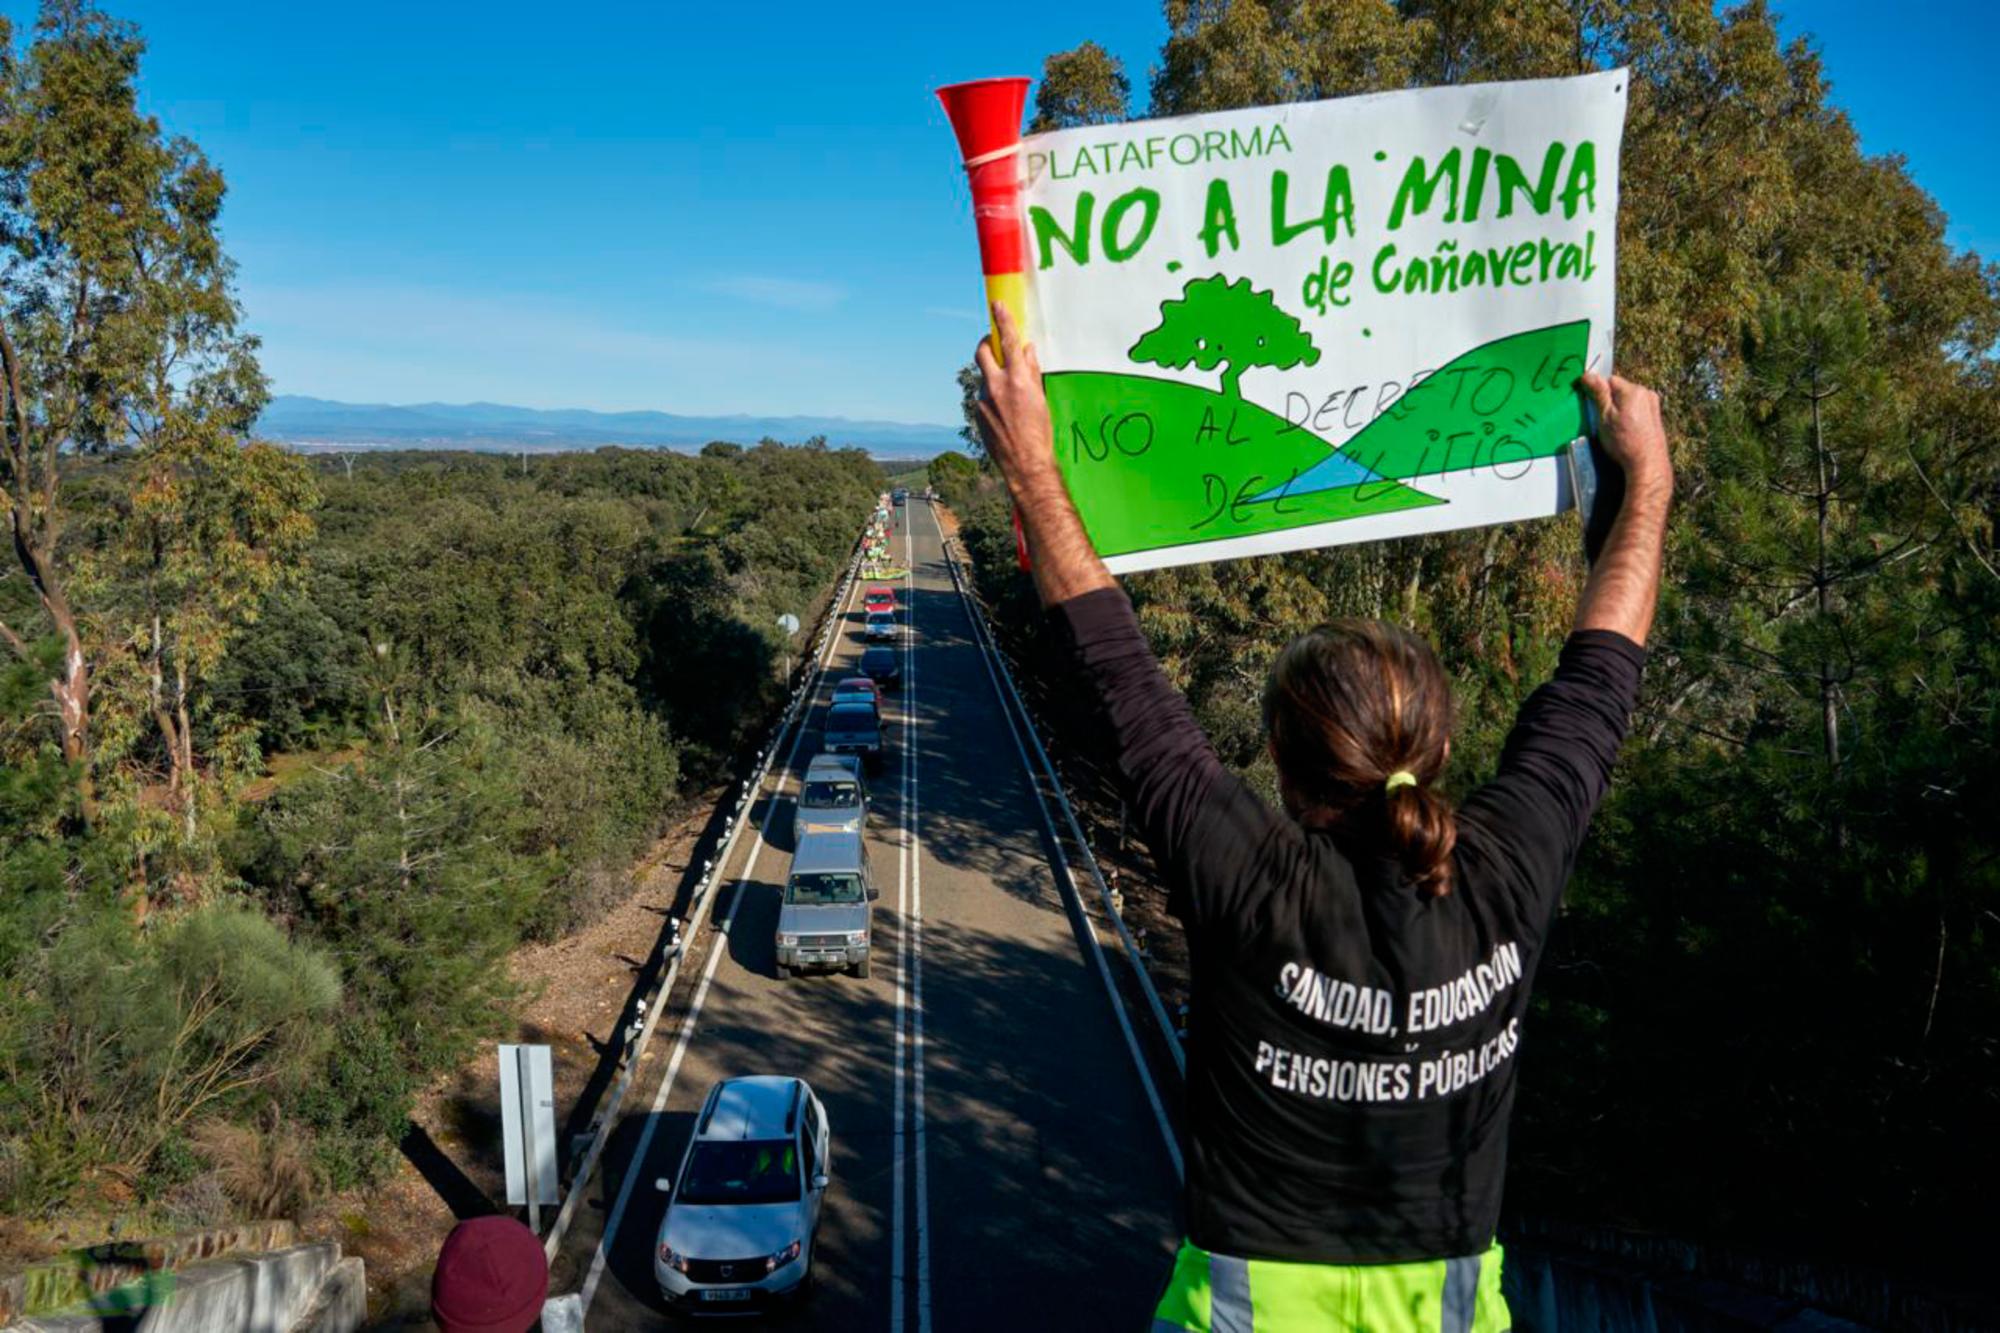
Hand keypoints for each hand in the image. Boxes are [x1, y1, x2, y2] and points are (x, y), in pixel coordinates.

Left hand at [973, 302, 1056, 493]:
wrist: (1025, 464)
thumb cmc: (1040, 433)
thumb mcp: (1041, 398)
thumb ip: (1032, 372)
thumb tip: (1028, 350)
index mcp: (1017, 379)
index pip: (1009, 340)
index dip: (1003, 319)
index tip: (997, 304)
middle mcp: (997, 385)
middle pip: (983, 351)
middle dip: (987, 343)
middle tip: (994, 344)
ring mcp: (983, 399)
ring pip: (985, 377)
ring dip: (995, 378)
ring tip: (1011, 399)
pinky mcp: (977, 413)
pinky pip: (984, 397)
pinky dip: (993, 399)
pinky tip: (1006, 416)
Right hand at [1576, 372, 1671, 496]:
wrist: (1647, 463)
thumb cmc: (1624, 442)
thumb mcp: (1605, 417)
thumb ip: (1598, 394)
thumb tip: (1589, 375)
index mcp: (1633, 390)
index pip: (1609, 380)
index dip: (1598, 392)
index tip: (1593, 406)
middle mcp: (1646, 393)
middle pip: (1620, 389)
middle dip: (1610, 401)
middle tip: (1604, 421)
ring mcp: (1653, 404)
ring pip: (1628, 399)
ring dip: (1620, 409)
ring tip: (1616, 428)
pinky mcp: (1655, 415)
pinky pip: (1637, 408)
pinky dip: (1629, 415)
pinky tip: (1626, 431)